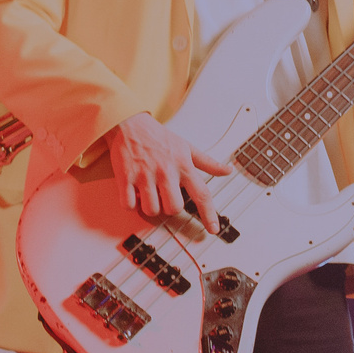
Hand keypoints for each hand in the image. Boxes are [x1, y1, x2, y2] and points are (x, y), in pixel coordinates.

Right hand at [105, 112, 231, 220]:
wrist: (130, 123)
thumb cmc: (159, 138)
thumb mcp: (187, 147)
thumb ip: (208, 163)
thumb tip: (227, 170)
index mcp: (183, 166)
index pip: (202, 194)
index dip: (209, 214)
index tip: (213, 229)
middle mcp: (166, 171)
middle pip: (174, 208)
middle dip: (169, 208)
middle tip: (164, 197)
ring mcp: (145, 175)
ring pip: (152, 209)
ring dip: (150, 206)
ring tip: (148, 193)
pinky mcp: (126, 177)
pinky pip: (129, 204)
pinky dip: (130, 204)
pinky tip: (134, 193)